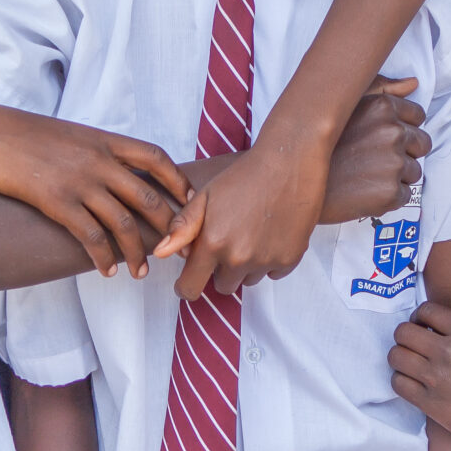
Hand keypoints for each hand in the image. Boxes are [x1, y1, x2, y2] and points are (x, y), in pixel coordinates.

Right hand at [0, 101, 194, 278]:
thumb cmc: (16, 133)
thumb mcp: (65, 134)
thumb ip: (90, 150)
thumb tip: (105, 169)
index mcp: (102, 139)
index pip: (155, 157)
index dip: (177, 181)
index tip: (188, 202)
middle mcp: (98, 159)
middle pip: (149, 196)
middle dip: (168, 226)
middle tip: (176, 248)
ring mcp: (78, 181)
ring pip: (124, 223)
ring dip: (137, 253)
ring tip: (141, 272)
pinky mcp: (55, 201)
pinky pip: (91, 236)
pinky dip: (103, 257)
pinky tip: (106, 270)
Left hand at [155, 79, 425, 298]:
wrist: (290, 163)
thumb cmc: (243, 176)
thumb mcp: (205, 195)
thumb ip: (182, 227)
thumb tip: (160, 253)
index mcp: (213, 243)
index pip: (190, 288)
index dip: (186, 285)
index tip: (189, 279)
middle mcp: (239, 258)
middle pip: (222, 287)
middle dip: (220, 272)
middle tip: (227, 244)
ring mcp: (267, 261)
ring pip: (249, 280)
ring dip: (246, 266)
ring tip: (251, 234)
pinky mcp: (290, 259)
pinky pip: (273, 273)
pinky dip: (270, 260)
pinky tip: (270, 234)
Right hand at [320, 77, 428, 223]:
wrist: (294, 182)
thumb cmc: (318, 144)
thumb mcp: (346, 105)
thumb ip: (383, 90)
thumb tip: (413, 84)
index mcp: (383, 108)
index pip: (417, 117)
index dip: (403, 129)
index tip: (385, 139)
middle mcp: (392, 132)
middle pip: (421, 144)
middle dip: (404, 153)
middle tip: (376, 159)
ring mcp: (393, 163)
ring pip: (413, 171)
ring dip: (396, 176)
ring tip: (366, 176)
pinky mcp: (390, 192)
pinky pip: (404, 195)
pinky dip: (388, 197)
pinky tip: (365, 191)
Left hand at [389, 294, 450, 450]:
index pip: (425, 311)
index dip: (420, 317)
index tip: (424, 326)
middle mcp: (448, 351)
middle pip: (403, 332)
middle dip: (405, 337)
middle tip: (414, 346)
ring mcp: (437, 377)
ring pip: (396, 356)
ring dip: (400, 358)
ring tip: (411, 364)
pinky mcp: (430, 403)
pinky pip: (398, 383)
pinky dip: (401, 381)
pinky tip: (413, 383)